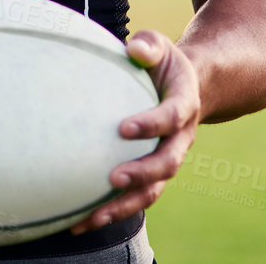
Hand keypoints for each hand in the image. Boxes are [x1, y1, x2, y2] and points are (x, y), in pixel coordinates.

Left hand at [69, 29, 200, 234]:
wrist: (184, 87)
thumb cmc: (162, 63)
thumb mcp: (160, 46)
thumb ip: (149, 45)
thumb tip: (134, 48)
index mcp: (184, 104)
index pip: (173, 117)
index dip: (152, 124)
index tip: (123, 128)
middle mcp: (180, 138)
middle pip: (167, 163)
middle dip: (142, 173)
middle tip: (114, 178)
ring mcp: (167, 159)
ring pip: (152, 190)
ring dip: (124, 205)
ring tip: (92, 217)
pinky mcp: (151, 174)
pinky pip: (136, 197)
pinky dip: (112, 211)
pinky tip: (81, 221)